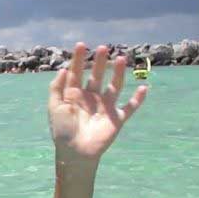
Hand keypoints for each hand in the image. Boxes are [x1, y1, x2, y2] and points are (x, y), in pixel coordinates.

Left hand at [48, 43, 147, 160]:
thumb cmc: (62, 130)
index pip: (76, 72)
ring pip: (114, 86)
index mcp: (74, 95)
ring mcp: (105, 107)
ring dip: (118, 73)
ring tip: (121, 59)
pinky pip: (130, 108)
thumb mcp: (55, 106)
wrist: (75, 153)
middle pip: (96, 75)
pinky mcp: (117, 119)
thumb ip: (57, 88)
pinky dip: (138, 99)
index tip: (81, 44)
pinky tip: (143, 87)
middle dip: (99, 62)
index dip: (78, 59)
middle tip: (103, 48)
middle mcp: (91, 98)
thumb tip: (63, 69)